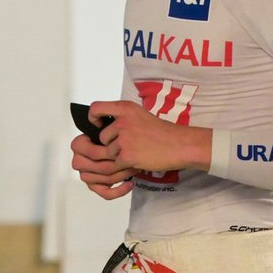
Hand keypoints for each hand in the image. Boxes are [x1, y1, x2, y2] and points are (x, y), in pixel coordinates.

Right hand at [71, 132, 135, 199]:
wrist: (113, 144)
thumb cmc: (111, 136)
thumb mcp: (107, 127)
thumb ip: (107, 128)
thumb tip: (115, 132)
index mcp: (78, 145)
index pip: (94, 153)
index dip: (111, 153)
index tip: (125, 148)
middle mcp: (78, 161)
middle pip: (102, 167)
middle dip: (120, 165)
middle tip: (134, 159)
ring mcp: (84, 175)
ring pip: (106, 179)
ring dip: (124, 175)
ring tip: (135, 167)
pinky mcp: (93, 186)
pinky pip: (105, 193)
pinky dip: (119, 190)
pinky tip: (130, 184)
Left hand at [91, 100, 211, 173]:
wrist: (180, 145)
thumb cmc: (160, 131)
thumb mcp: (139, 114)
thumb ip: (120, 117)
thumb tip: (100, 125)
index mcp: (124, 108)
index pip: (96, 108)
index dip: (93, 118)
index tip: (98, 125)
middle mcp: (122, 122)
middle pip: (101, 137)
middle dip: (112, 143)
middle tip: (131, 144)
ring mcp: (124, 139)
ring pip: (109, 151)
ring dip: (119, 154)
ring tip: (137, 150)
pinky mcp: (127, 155)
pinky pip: (117, 162)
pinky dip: (126, 163)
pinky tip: (139, 157)